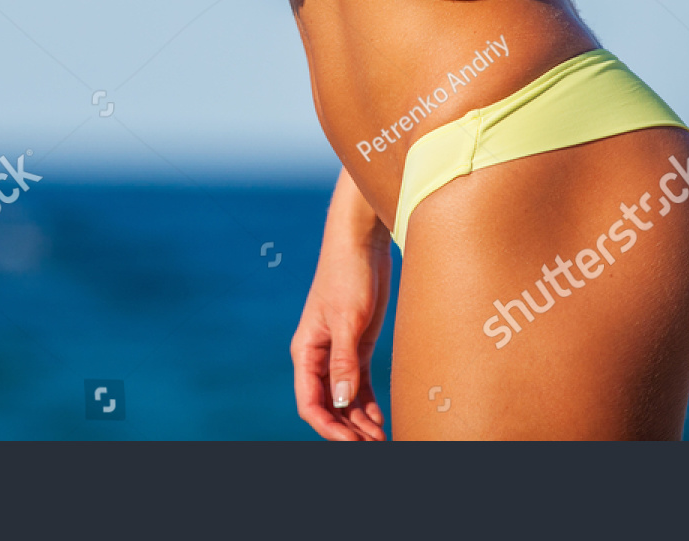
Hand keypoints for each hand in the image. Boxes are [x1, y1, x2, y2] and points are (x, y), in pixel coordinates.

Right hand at [292, 212, 391, 440]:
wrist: (361, 242)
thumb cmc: (347, 274)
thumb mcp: (347, 319)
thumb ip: (344, 362)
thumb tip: (341, 402)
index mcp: (306, 351)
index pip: (310, 402)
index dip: (328, 428)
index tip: (352, 443)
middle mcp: (319, 356)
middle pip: (329, 406)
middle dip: (348, 429)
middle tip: (375, 445)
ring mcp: (339, 352)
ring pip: (346, 399)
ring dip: (360, 421)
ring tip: (382, 438)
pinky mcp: (358, 345)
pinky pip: (360, 384)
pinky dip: (369, 404)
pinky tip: (381, 420)